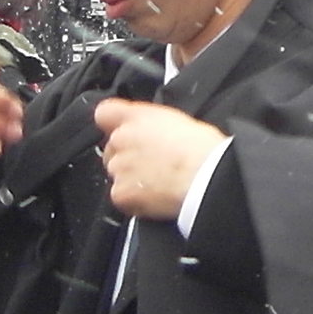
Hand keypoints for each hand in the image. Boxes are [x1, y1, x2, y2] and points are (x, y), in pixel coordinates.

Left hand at [93, 99, 224, 222]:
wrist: (206, 178)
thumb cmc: (205, 151)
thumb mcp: (181, 122)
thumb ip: (156, 125)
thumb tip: (155, 133)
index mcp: (138, 117)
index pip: (105, 113)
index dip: (113, 122)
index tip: (122, 130)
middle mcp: (121, 139)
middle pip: (112, 148)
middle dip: (128, 156)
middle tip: (154, 164)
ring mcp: (118, 167)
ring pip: (117, 173)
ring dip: (131, 178)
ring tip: (160, 182)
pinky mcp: (121, 193)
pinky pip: (121, 197)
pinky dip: (134, 200)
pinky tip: (156, 197)